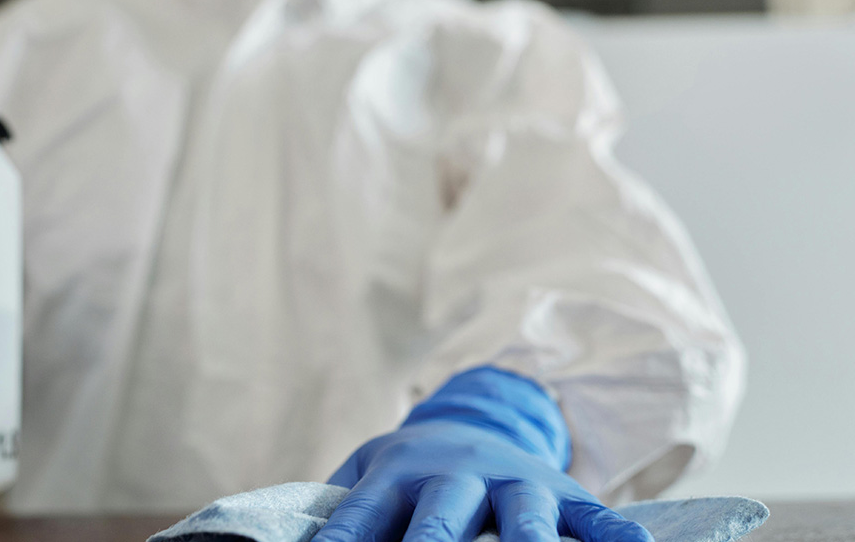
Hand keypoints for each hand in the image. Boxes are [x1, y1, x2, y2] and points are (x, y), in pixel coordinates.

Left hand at [312, 367, 653, 541]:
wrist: (466, 423)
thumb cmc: (403, 476)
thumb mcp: (366, 478)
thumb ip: (341, 513)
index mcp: (394, 474)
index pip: (359, 519)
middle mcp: (454, 475)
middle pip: (441, 518)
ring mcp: (512, 481)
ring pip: (522, 516)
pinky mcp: (561, 491)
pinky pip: (594, 514)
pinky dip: (614, 533)